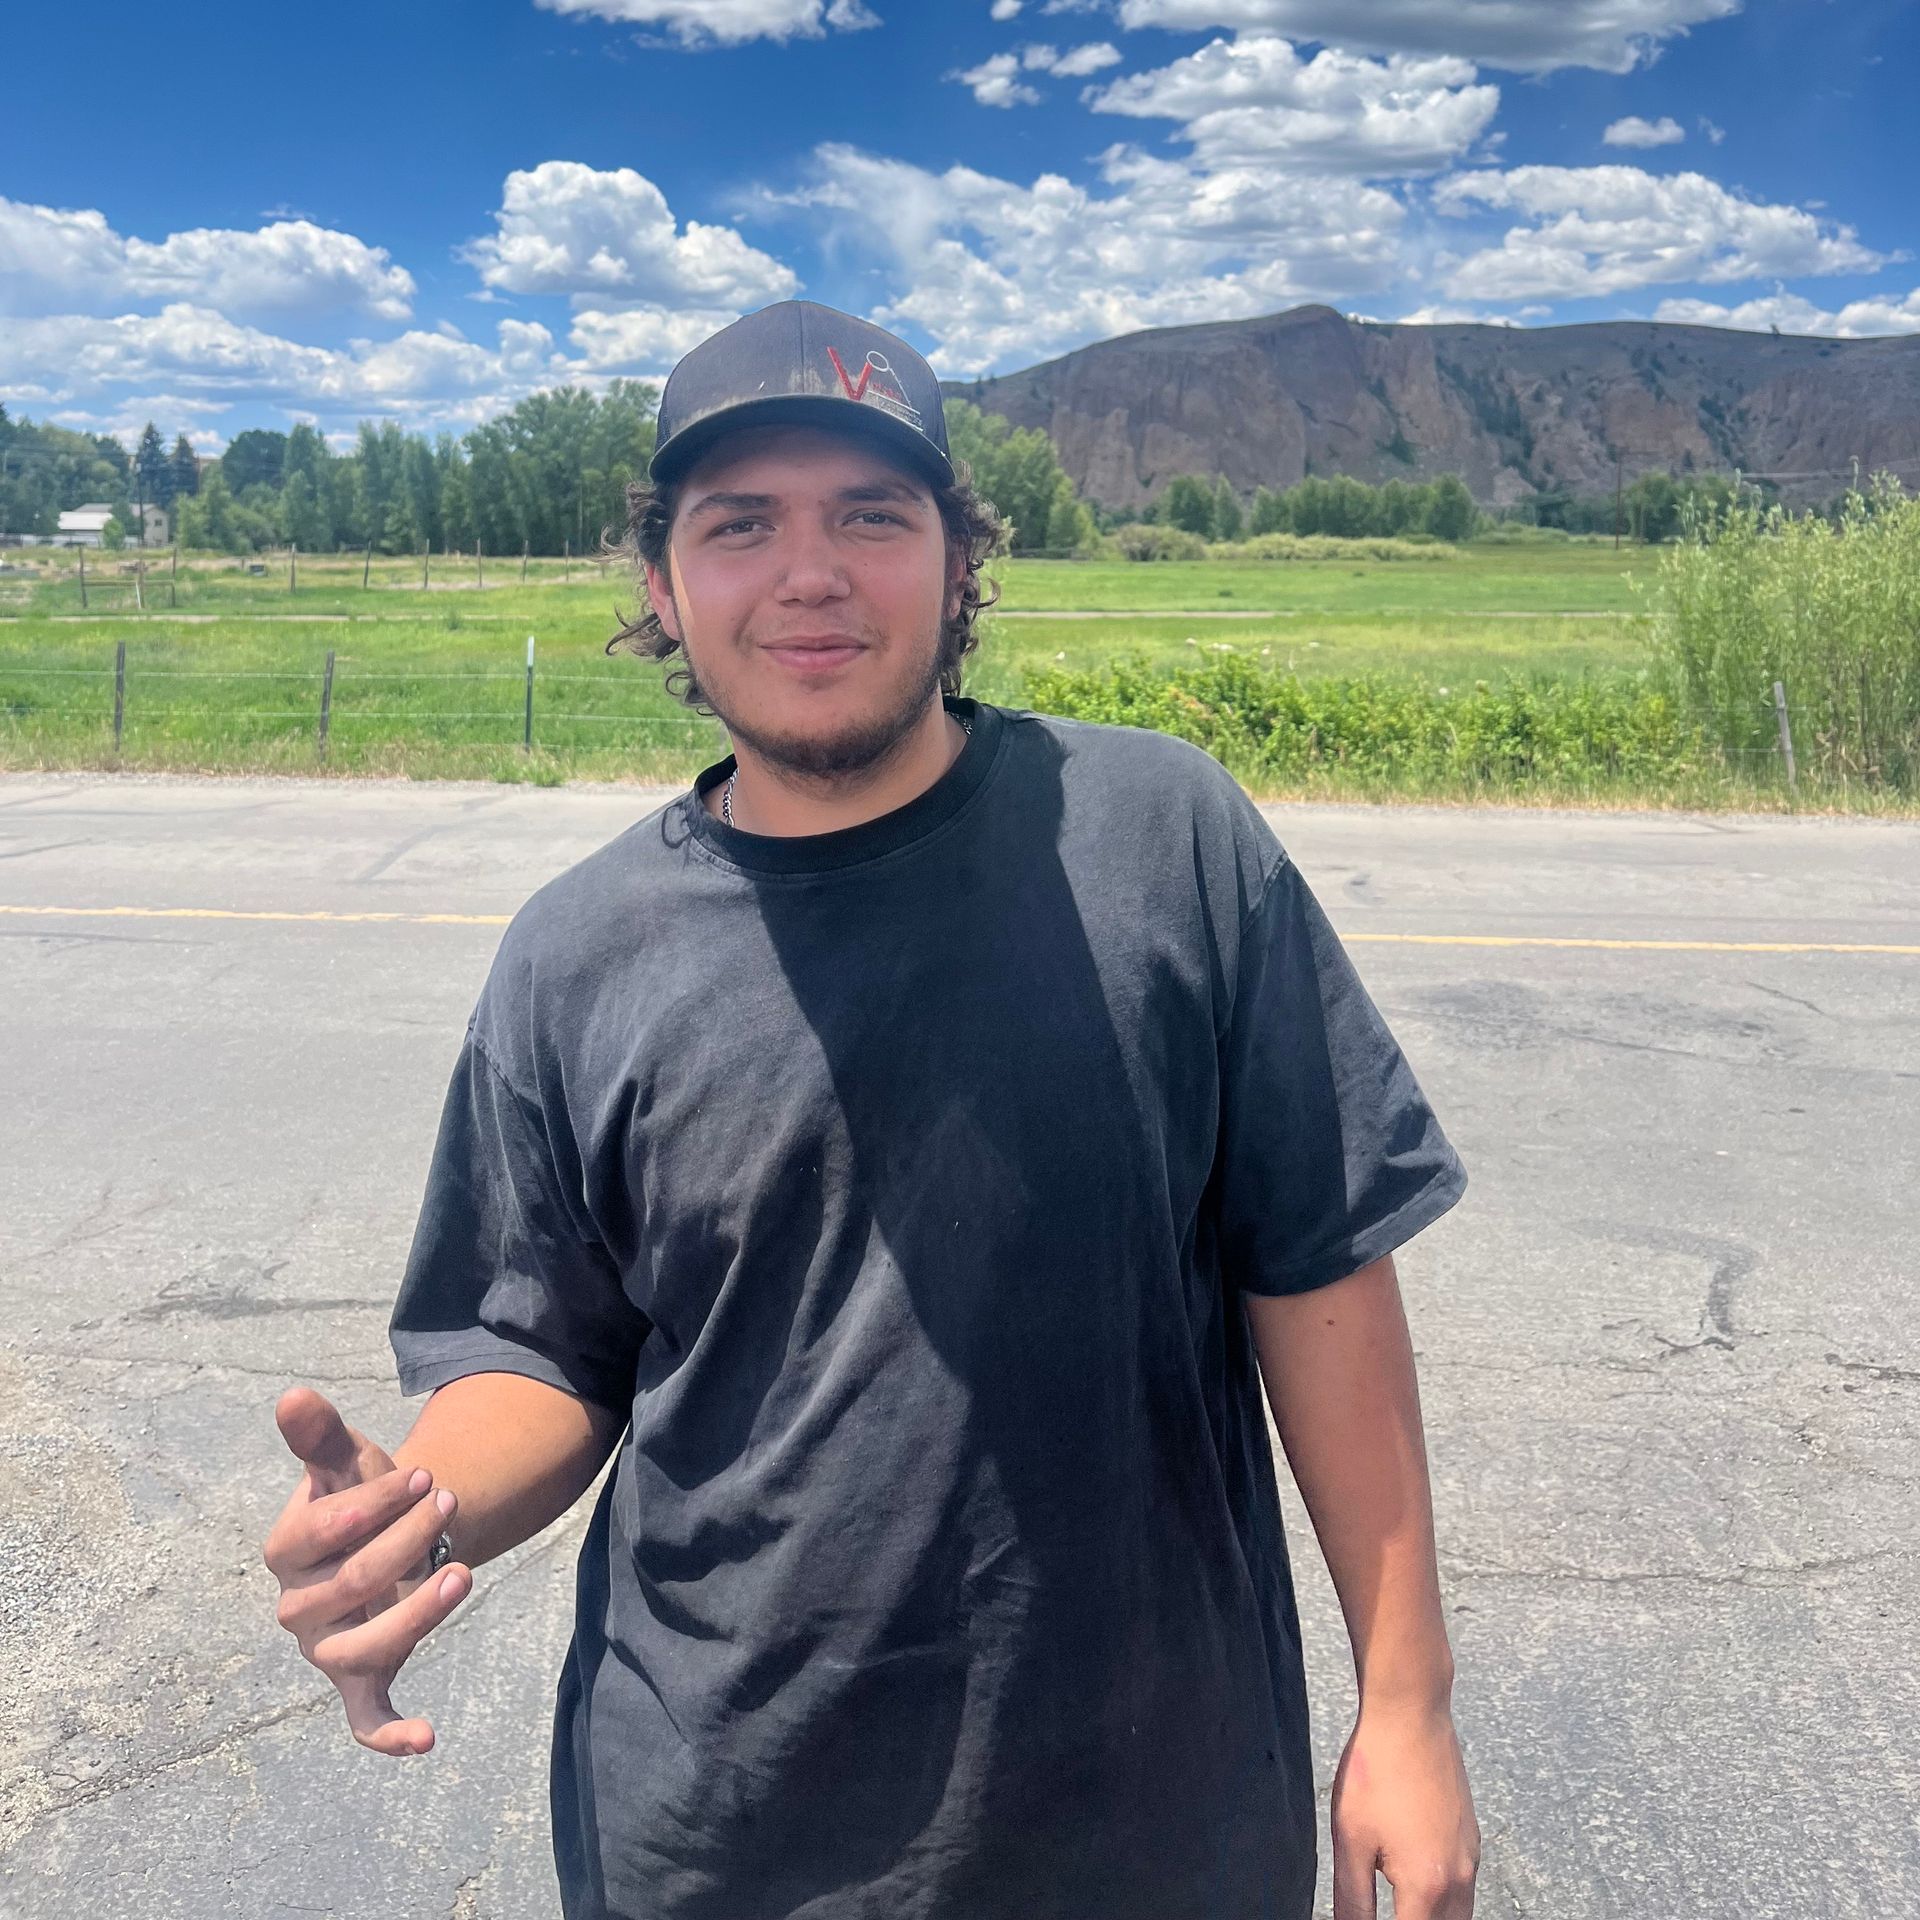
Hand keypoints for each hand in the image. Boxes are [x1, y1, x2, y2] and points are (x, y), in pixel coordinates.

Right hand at [261, 1386, 471, 1756]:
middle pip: (352, 1583)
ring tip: (464, 1573)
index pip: (322, 1530)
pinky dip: (390, 1733)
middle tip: (450, 1500)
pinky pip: (366, 1718)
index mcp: (285, 1551)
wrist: (395, 1531)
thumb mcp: (347, 1460)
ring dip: (417, 1614)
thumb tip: (293, 1396)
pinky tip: (427, 1738)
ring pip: (365, 1647)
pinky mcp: (361, 1680)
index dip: (376, 1502)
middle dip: (408, 1540)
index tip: (426, 1472)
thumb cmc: (364, 1494)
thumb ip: (321, 1435)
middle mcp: (299, 1608)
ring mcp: (329, 1648)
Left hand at [1330, 1699, 1479, 1918]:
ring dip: (1432, 1917)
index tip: (1368, 1919)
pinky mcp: (1471, 1836)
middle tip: (1390, 1908)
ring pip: (1460, 1914)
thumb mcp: (1350, 1839)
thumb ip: (1352, 1899)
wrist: (1411, 1714)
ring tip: (1401, 1904)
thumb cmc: (1377, 1770)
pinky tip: (1417, 1880)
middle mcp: (1459, 1878)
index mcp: (1427, 1886)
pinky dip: (1445, 1899)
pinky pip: (1465, 1886)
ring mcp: (1471, 1856)